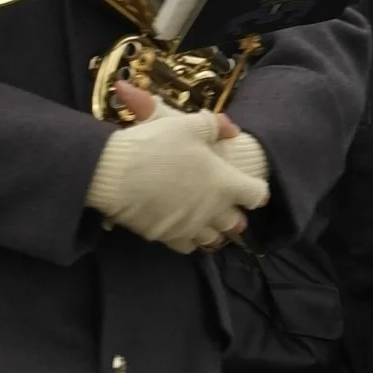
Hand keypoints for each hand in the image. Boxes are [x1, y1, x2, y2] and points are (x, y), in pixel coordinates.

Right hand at [88, 99, 268, 253]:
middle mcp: (212, 210)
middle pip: (235, 222)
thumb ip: (214, 126)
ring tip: (206, 221)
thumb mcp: (188, 125)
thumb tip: (233, 130)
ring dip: (214, 231)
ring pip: (213, 239)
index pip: (256, 195)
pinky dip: (189, 239)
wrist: (116, 173)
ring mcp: (190, 227)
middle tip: (226, 207)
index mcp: (224, 183)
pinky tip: (183, 228)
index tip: (249, 188)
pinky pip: (187, 246)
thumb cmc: (157, 145)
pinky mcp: (168, 237)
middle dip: (234, 215)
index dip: (255, 191)